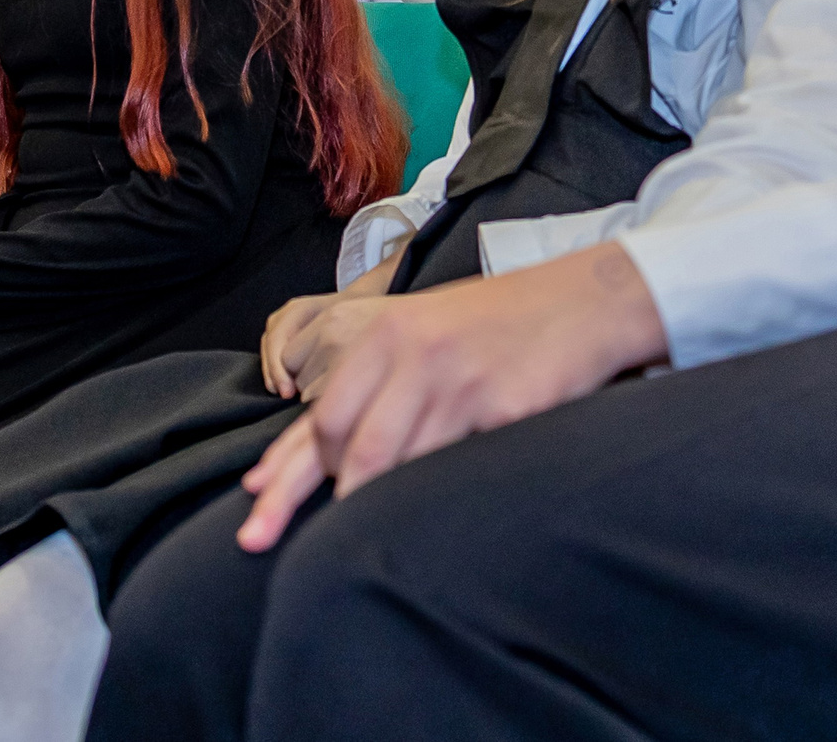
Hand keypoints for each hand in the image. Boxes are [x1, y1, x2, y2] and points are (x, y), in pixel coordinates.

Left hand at [238, 243, 667, 551]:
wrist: (581, 303)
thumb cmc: (493, 326)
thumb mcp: (422, 334)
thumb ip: (372, 383)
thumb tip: (314, 448)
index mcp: (385, 336)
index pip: (322, 415)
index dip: (285, 470)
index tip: (255, 508)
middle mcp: (414, 354)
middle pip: (350, 444)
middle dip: (335, 495)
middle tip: (329, 533)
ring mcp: (459, 382)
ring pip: (398, 462)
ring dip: (382, 502)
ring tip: (379, 528)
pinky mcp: (503, 409)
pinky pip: (455, 467)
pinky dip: (438, 494)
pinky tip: (440, 507)